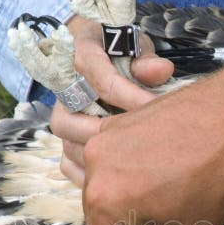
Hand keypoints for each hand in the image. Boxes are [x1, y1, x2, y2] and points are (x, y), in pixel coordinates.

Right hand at [51, 15, 173, 184]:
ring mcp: (62, 113)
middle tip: (141, 143)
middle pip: (71, 117)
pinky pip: (67, 162)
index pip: (102, 81)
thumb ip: (146, 61)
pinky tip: (118, 179)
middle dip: (108, 134)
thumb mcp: (135, 45)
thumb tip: (161, 71)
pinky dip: (89, 175)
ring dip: (99, 157)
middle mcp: (63, 87)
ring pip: (68, 142)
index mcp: (82, 54)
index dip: (132, 97)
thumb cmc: (121, 49)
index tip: (159, 109)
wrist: (99, 49)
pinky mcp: (67, 137)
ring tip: (133, 163)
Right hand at [53, 72, 223, 224]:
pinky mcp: (125, 121)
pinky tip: (160, 191)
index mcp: (105, 201)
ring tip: (162, 224)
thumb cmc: (219, 172)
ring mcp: (108, 138)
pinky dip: (131, 182)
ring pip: (107, 190)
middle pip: (101, 219)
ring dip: (129, 213)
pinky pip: (116, 161)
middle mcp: (96, 166)